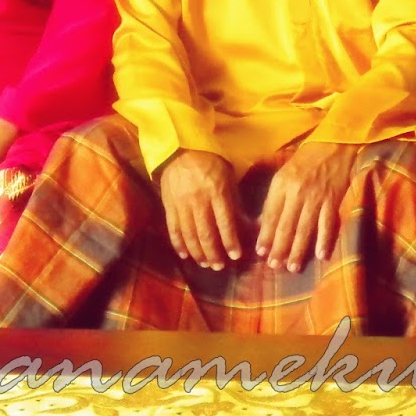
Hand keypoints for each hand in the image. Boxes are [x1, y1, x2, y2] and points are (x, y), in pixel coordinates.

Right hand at [159, 149, 242, 269]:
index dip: (230, 242)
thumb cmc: (211, 162)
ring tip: (205, 264)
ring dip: (198, 253)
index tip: (236, 256)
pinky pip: (173, 229)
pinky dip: (179, 244)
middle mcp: (198, 199)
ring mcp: (181, 203)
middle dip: (213, 254)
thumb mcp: (228, 177)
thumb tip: (247, 228)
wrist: (181, 148)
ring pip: (189, 235)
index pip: (225, 222)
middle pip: (206, 234)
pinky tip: (185, 255)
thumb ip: (234, 202)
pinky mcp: (168, 205)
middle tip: (220, 266)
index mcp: (216, 191)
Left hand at [255, 142, 356, 271]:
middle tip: (274, 267)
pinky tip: (320, 255)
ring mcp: (316, 197)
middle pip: (286, 226)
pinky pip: (328, 223)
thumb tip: (264, 224)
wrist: (334, 144)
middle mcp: (297, 192)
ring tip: (292, 267)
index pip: (270, 215)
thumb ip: (276, 197)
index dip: (265, 235)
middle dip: (279, 248)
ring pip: (304, 229)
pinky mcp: (333, 199)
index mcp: (281, 184)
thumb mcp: (284, 173)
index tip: (261, 252)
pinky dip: (324, 240)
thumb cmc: (306, 159)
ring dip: (298, 250)